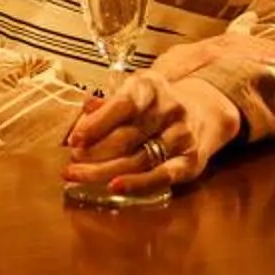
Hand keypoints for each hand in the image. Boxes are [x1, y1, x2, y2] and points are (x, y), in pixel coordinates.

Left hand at [63, 70, 242, 197]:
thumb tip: (85, 109)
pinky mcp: (191, 161)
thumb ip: (108, 103)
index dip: (96, 124)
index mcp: (151, 87)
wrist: (203, 112)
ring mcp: (182, 136)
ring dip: (104, 171)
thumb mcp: (132, 92)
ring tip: (79, 175)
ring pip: (138, 159)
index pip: (122, 105)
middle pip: (126, 137)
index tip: (74, 139)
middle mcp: (170, 110)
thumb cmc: (155, 104)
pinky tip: (114, 186)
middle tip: (71, 163)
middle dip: (94, 153)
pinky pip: (161, 176)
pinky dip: (136, 183)